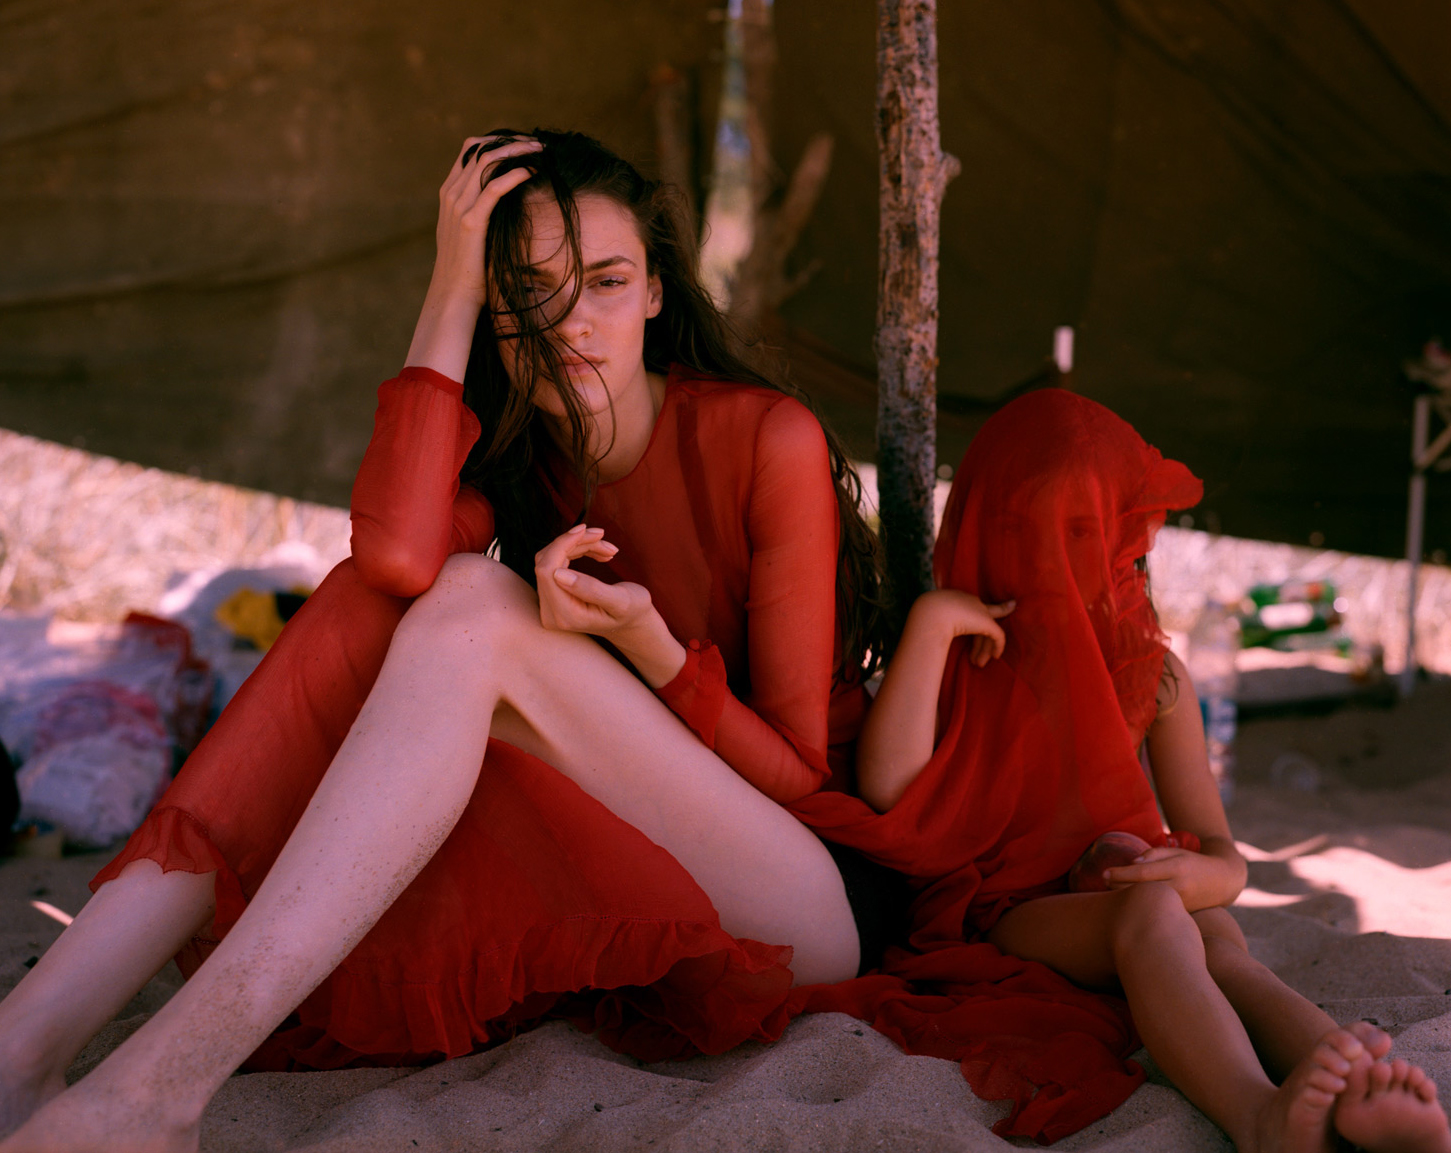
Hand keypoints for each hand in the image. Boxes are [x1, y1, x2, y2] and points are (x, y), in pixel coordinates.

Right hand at [431, 134, 543, 307]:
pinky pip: (494, 188)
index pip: (470, 149)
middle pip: (480, 149)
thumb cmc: (468, 268)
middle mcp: (451, 194)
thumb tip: (505, 202)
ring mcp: (458, 207)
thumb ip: (478, 212)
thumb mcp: (469, 233)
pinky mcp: (471, 222)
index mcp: (449, 193)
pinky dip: (514, 175)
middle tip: (537, 143)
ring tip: (539, 152)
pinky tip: (532, 172)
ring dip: (516, 152)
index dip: (498, 140)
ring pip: (486, 161)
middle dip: (511, 141)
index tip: (523, 143)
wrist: (454, 295)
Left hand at [534, 525, 686, 685]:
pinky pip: (555, 563)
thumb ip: (590, 589)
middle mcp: (551, 612)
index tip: (585, 529)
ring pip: (551, 559)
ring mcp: (549, 605)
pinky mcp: (552, 595)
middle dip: (574, 543)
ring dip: (577, 546)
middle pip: (548, 563)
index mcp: (566, 615)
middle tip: (602, 535)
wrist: (631, 623)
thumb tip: (558, 574)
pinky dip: (576, 552)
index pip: (548, 572)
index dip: (562, 545)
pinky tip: (599, 553)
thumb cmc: (631, 612)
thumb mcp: (620, 601)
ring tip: (606, 547)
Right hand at [909, 589, 1015, 667]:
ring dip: (984, 649)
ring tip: (979, 664)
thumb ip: (935, 628)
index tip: (981, 627)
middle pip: (982, 622)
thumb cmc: (924, 619)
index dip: (976, 621)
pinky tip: (996, 656)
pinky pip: (998, 636)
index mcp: (956, 599)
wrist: (930, 613)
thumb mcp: (930, 622)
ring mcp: (980, 611)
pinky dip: (998, 646)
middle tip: (977, 661)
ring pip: (989, 631)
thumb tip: (926, 646)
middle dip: (982, 642)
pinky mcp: (987, 621)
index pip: (971, 610)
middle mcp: (970, 602)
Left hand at [1103, 845, 1242, 910]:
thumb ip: (1153, 855)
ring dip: (1126, 900)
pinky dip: (1141, 909)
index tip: (1104, 873)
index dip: (1121, 873)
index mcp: (1177, 868)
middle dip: (1118, 887)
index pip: (1143, 872)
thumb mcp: (1175, 852)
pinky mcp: (1182, 916)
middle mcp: (1179, 888)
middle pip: (1142, 890)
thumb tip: (1132, 862)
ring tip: (1111, 893)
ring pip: (1148, 904)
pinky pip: (1157, 914)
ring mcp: (1181, 905)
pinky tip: (1128, 906)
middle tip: (1103, 882)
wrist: (1222, 882)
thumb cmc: (1192, 863)